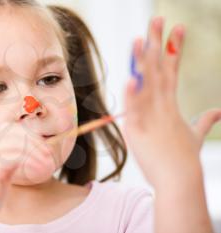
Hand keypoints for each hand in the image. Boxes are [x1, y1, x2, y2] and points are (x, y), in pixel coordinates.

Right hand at [0, 123, 52, 232]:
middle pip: (17, 132)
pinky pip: (16, 156)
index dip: (32, 137)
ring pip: (18, 143)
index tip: (45, 151)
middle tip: (49, 157)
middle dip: (37, 143)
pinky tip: (41, 172)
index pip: (12, 129)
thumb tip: (32, 152)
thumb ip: (11, 160)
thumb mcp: (0, 174)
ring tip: (48, 166)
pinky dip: (32, 163)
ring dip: (37, 153)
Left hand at [123, 16, 220, 186]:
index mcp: (171, 104)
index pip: (172, 70)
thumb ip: (204, 121)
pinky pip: (134, 109)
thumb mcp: (194, 136)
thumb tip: (218, 112)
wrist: (180, 182)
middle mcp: (163, 105)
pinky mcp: (139, 130)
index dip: (174, 48)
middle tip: (156, 18)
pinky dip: (132, 94)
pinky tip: (129, 78)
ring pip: (146, 85)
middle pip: (159, 69)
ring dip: (141, 62)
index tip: (177, 28)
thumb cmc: (184, 159)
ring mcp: (151, 117)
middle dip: (157, 43)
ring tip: (137, 39)